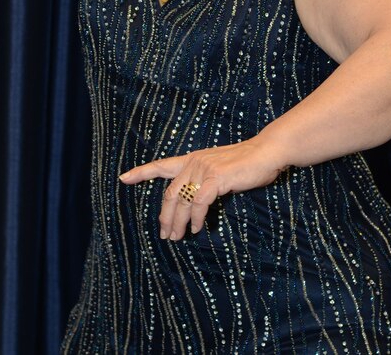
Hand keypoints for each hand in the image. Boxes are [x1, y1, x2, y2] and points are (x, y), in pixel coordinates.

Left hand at [119, 137, 284, 240]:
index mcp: (193, 159)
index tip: (123, 178)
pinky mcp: (216, 178)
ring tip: (176, 237)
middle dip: (165, 216)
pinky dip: (196, 218)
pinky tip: (196, 228)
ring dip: (177, 222)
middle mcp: (194, 162)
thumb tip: (196, 200)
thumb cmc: (247, 162)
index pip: (162, 165)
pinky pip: (199, 203)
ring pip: (182, 200)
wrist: (267, 152)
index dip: (142, 172)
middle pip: (170, 193)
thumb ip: (206, 180)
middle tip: (164, 234)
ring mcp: (204, 169)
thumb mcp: (220, 169)